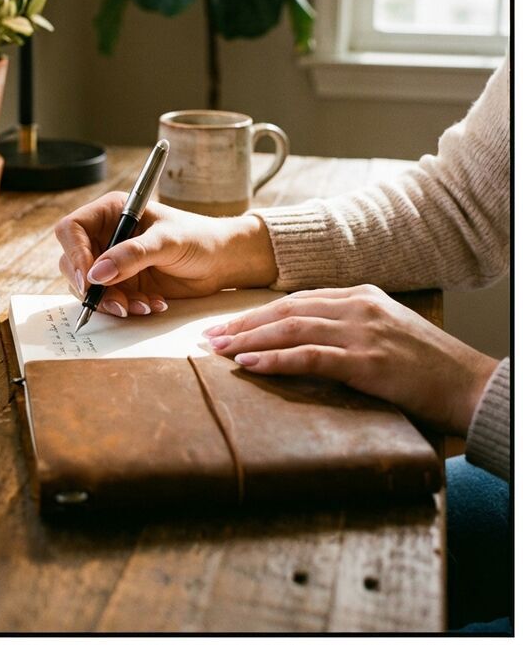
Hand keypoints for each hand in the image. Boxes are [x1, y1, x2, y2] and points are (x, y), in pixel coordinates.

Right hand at [54, 192, 277, 316]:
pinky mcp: (123, 283)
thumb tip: (96, 274)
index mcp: (111, 212)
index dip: (75, 254)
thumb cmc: (198, 238)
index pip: (71, 230)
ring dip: (112, 301)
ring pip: (89, 287)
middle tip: (118, 302)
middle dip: (93, 287)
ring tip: (142, 305)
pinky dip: (127, 307)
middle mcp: (106, 236)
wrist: (221, 261)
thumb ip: (132, 255)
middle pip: (73, 262)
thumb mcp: (167, 241)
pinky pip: (109, 300)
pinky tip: (152, 305)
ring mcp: (113, 261)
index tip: (90, 280)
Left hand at [203, 284, 497, 435]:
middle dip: (244, 323)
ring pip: (290, 328)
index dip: (258, 313)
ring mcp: (361, 331)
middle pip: (286, 309)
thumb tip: (306, 339)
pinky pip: (309, 356)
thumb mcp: (387, 330)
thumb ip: (350, 326)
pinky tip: (249, 365)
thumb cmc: (429, 365)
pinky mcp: (365, 361)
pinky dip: (274, 360)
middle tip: (209, 337)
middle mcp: (357, 306)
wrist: (470, 384)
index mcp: (360, 295)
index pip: (297, 300)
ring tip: (219, 351)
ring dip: (250, 340)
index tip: (229, 326)